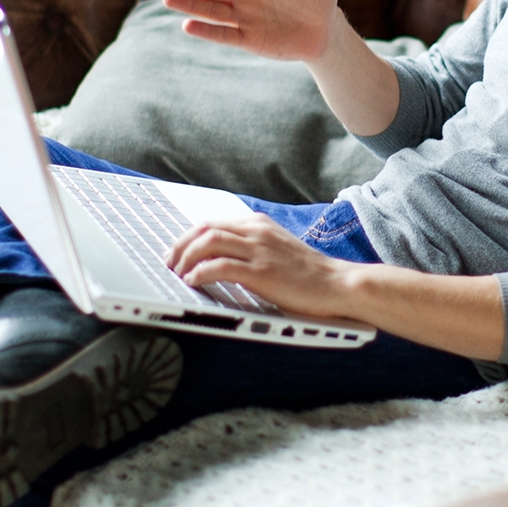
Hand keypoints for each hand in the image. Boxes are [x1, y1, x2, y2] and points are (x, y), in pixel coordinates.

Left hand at [167, 216, 357, 318]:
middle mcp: (257, 232)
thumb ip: (254, 247)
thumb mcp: (278, 249)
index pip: (213, 222)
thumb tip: (224, 258)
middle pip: (205, 229)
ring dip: (186, 258)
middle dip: (180, 246)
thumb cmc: (310, 274)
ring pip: (208, 243)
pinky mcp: (261, 272)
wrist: (338, 283)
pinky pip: (220, 266)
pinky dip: (200, 272)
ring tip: (177, 274)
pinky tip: (193, 281)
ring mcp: (259, 250)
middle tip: (169, 263)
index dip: (188, 237)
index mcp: (259, 225)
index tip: (176, 251)